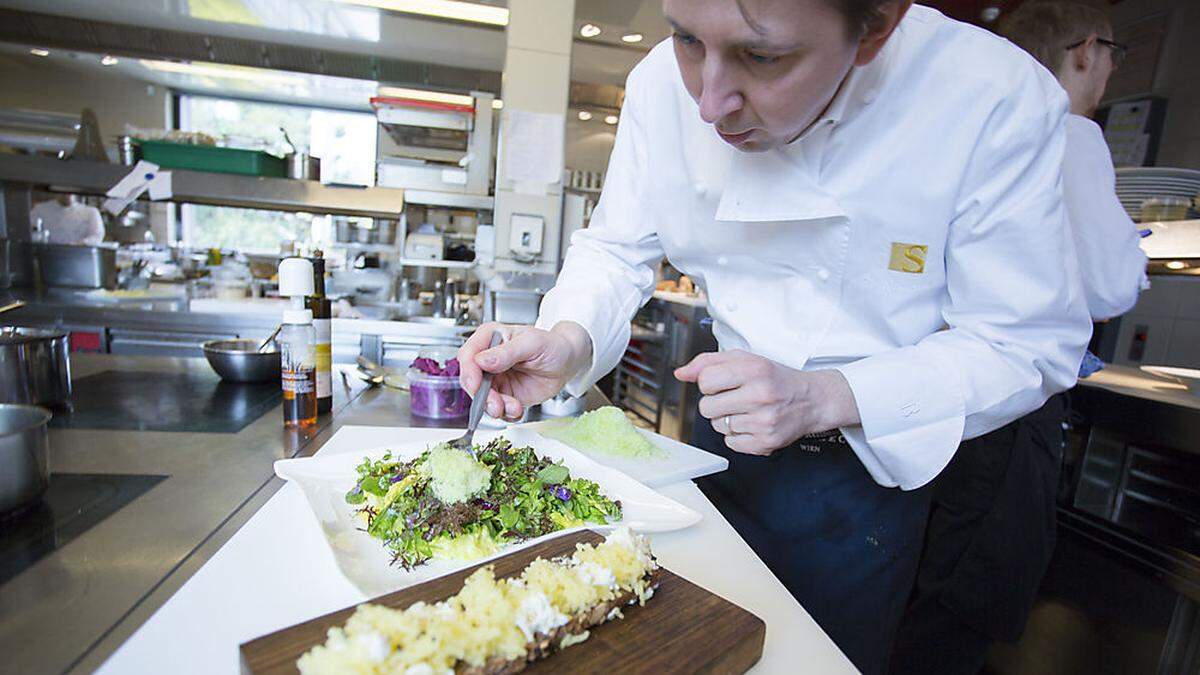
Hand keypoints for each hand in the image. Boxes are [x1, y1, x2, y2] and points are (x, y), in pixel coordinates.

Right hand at [458, 321, 591, 420]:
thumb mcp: (532, 343)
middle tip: (496, 405)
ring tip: (514, 407)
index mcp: (490, 338)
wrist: (567, 363)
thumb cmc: (552, 345)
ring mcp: (495, 378)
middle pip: (471, 381)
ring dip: (495, 407)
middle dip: (482, 397)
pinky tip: (517, 408)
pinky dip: (505, 413)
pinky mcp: (504, 394)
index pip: (468, 356)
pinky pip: (497, 408)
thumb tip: (483, 360)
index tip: (477, 386)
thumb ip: (507, 352)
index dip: (469, 373)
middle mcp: (488, 359)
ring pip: (482, 398)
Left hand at [674, 350, 860, 455]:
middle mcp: (760, 395)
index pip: (705, 381)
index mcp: (753, 369)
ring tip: (747, 410)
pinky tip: (753, 424)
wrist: (813, 400)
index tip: (723, 383)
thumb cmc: (776, 379)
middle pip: (706, 408)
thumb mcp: (745, 359)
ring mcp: (763, 421)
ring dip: (727, 420)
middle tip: (735, 398)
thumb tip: (681, 373)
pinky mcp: (766, 442)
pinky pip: (730, 443)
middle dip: (716, 403)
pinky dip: (738, 436)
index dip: (709, 383)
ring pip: (717, 427)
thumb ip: (709, 362)